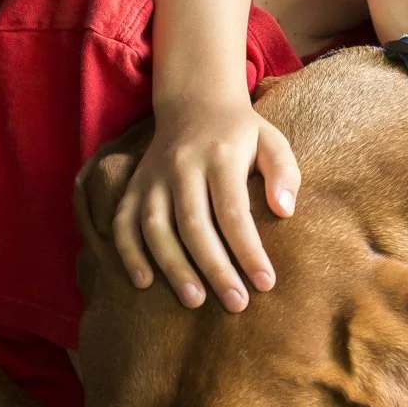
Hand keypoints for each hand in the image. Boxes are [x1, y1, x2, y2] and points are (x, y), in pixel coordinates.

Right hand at [112, 94, 299, 311]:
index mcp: (220, 156)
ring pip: (155, 227)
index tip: (265, 283)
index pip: (234, 211)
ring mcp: (153, 176)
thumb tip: (284, 212)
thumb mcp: (272, 141)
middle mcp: (182, 166)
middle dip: (215, 268)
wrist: (193, 102)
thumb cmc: (241, 133)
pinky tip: (143, 282)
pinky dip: (128, 253)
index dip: (249, 250)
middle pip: (194, 225)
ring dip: (173, 267)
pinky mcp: (134, 185)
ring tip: (194, 301)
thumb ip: (284, 173)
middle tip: (236, 304)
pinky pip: (123, 222)